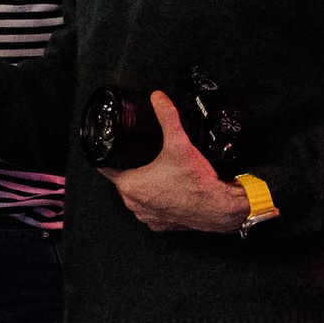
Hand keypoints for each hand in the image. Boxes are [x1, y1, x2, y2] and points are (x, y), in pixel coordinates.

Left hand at [98, 93, 251, 233]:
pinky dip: (157, 199)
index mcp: (130, 185)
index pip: (105, 167)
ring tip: (158, 170)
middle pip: (123, 179)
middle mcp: (133, 203)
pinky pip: (151, 208)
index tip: (116, 146)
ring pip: (137, 194)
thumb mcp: (179, 143)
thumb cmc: (197, 182)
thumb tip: (158, 98)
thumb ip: (167, 116)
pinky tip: (168, 188)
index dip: (110, 154)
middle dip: (131, 166)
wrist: (218, 207)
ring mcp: (146, 216)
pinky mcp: (159, 224)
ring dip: (144, 184)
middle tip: (145, 154)